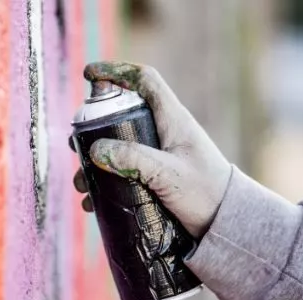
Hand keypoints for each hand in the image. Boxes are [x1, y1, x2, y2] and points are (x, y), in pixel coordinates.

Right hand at [72, 61, 231, 238]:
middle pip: (119, 117)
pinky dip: (104, 185)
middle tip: (77, 146)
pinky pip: (121, 174)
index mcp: (172, 119)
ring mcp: (157, 156)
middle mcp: (162, 133)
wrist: (226, 225)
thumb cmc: (206, 193)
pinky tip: (93, 202)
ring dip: (94, 165)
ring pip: (116, 150)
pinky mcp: (153, 178)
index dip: (116, 72)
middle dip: (93, 130)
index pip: (144, 81)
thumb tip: (96, 150)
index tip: (89, 74)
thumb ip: (133, 159)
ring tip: (82, 183)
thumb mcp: (168, 174)